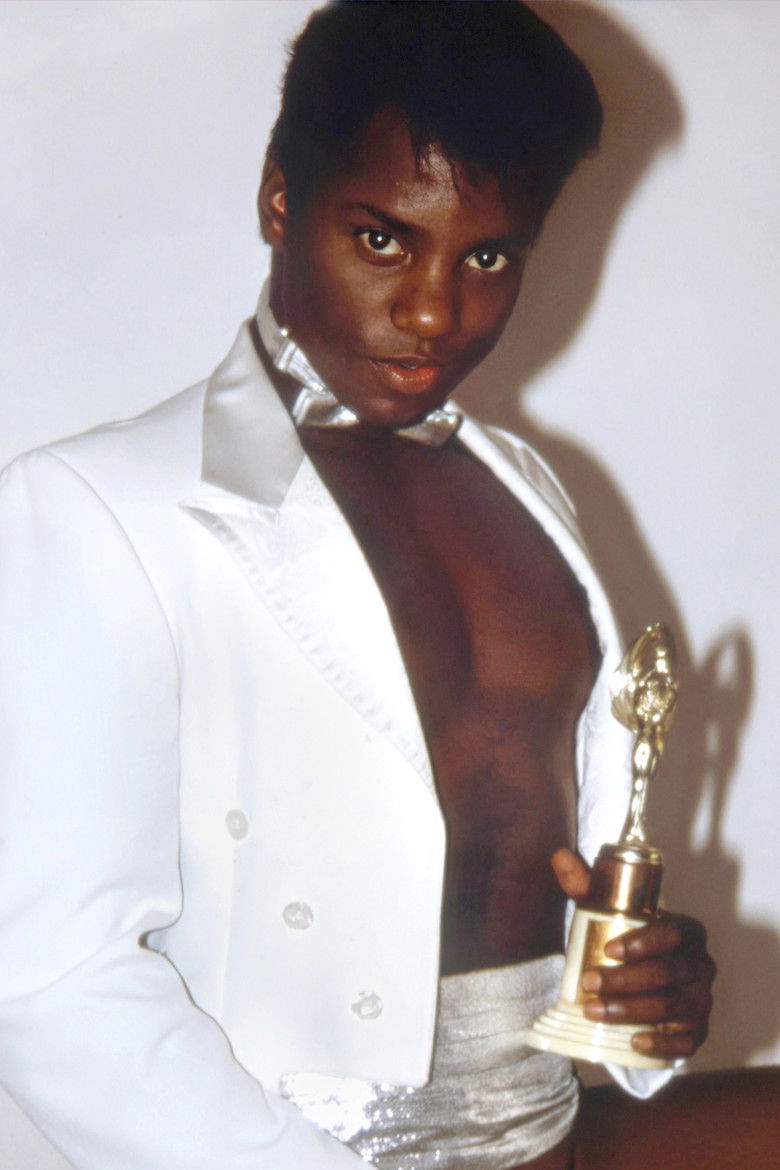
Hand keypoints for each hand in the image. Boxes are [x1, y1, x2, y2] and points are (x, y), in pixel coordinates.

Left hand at [552, 847, 716, 1060]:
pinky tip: (635, 1042)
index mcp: (686, 931)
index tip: (609, 949)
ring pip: (673, 1007)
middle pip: (669, 973)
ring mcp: (702, 1000)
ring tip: (594, 1010)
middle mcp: (700, 964)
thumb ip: (586, 885)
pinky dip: (662, 1043)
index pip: (673, 934)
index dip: (644, 942)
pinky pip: (687, 1042)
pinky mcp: (697, 1031)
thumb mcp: (607, 912)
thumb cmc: (626, 940)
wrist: (645, 980)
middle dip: (626, 980)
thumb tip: (560, 856)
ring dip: (632, 1010)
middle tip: (589, 981)